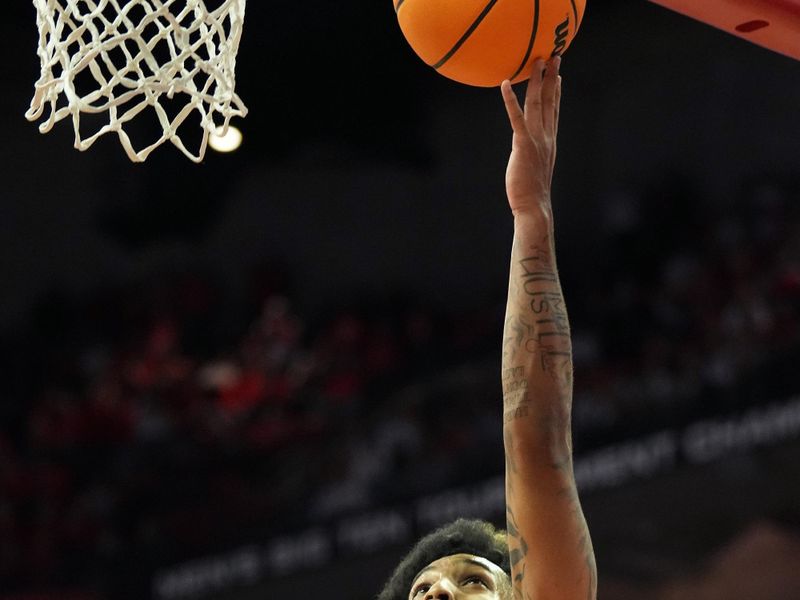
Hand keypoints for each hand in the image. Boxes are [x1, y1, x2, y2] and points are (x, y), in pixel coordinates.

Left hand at [501, 57, 561, 217]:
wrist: (534, 207)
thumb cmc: (531, 193)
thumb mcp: (534, 169)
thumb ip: (532, 155)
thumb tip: (525, 152)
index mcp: (549, 142)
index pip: (554, 112)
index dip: (556, 92)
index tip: (558, 75)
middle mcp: (546, 137)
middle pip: (550, 101)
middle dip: (551, 77)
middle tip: (553, 57)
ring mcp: (536, 140)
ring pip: (537, 104)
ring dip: (536, 81)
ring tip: (537, 62)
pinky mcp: (523, 145)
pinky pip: (516, 118)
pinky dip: (511, 100)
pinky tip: (506, 84)